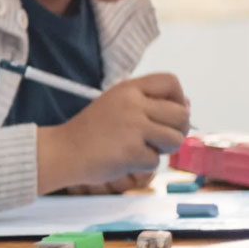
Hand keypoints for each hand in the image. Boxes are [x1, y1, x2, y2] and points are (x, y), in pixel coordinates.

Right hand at [38, 73, 188, 192]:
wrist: (61, 152)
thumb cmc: (91, 133)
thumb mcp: (116, 105)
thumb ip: (148, 104)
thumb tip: (187, 106)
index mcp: (128, 89)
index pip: (170, 82)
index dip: (178, 98)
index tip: (169, 114)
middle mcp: (132, 103)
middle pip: (181, 114)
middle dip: (177, 130)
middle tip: (159, 139)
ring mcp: (132, 127)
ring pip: (175, 139)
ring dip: (163, 150)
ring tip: (141, 149)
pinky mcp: (131, 151)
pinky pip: (156, 161)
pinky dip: (143, 165)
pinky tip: (124, 159)